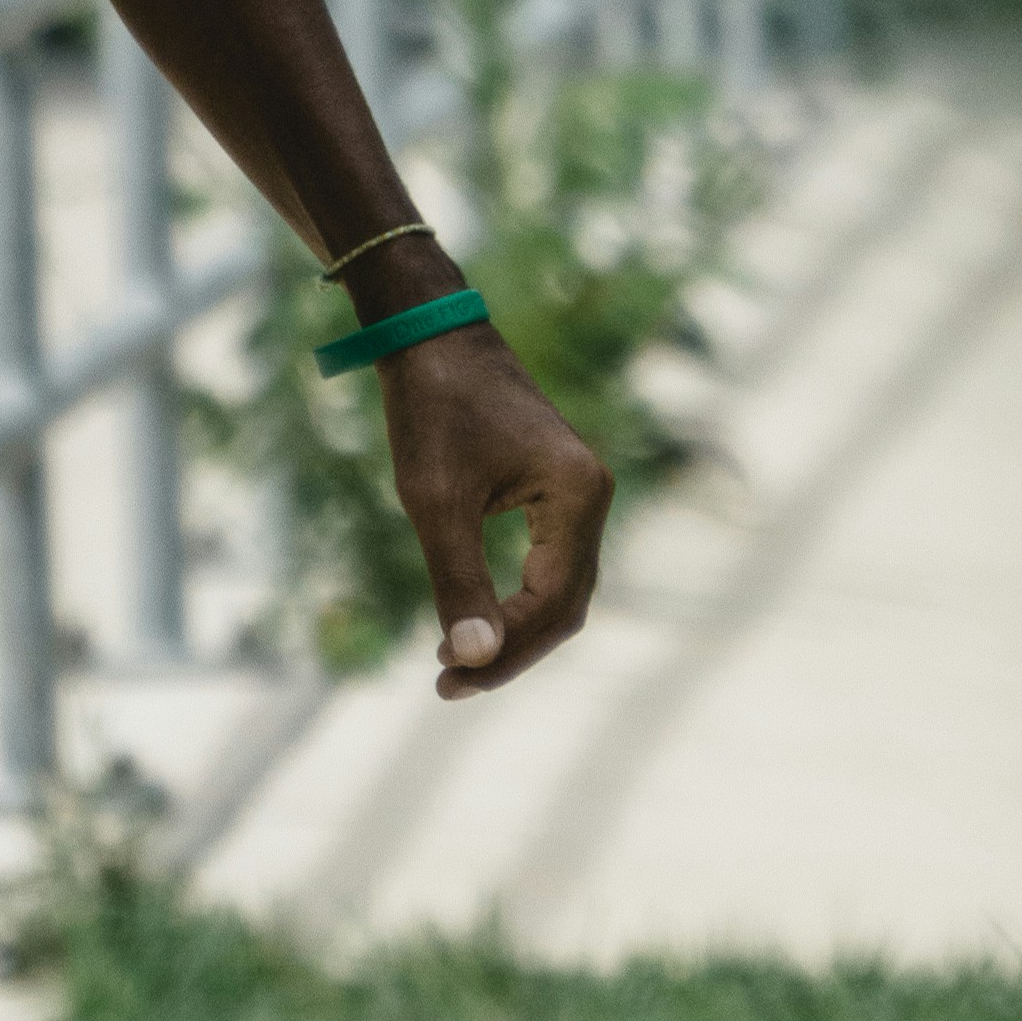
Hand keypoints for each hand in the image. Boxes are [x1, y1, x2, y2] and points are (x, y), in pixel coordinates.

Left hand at [380, 323, 613, 697]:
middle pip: (567, 605)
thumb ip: (459, 581)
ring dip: (513, 630)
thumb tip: (476, 658)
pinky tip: (473, 619)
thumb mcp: (435, 501)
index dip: (506, 649)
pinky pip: (547, 564)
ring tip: (456, 665)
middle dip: (511, 650)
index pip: (556, 604)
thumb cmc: (432, 408)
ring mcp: (577, 492)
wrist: (430, 334)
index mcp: (577, 496)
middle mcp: (591, 495)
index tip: (448, 674)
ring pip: (559, 588)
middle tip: (448, 685)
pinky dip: (514, 599)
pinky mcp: (553, 489)